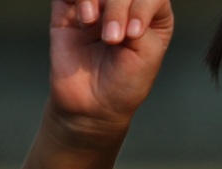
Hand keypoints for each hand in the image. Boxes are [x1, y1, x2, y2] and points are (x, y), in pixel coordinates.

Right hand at [48, 0, 173, 141]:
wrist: (93, 105)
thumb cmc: (126, 82)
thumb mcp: (147, 51)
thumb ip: (140, 17)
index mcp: (153, 15)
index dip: (143, 6)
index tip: (134, 34)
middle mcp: (126, 6)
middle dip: (119, 7)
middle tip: (113, 39)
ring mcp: (97, 6)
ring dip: (101, 2)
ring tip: (95, 27)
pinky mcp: (69, 10)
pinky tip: (85, 20)